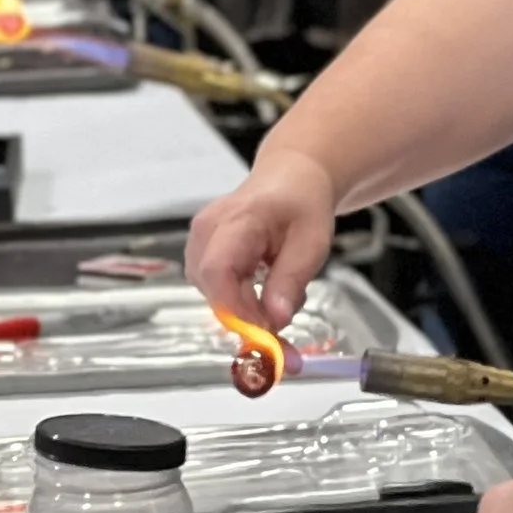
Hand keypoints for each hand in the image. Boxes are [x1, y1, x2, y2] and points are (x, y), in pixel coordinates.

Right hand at [187, 145, 336, 333]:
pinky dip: (241, 300)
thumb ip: (291, 280)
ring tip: (281, 299)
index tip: (267, 334)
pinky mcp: (203, 252)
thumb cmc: (303, 204)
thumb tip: (275, 321)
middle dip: (247, 317)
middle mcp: (208, 229)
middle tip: (283, 333)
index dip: (236, 309)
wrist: (291, 178)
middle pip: (213, 288)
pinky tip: (266, 291)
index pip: (218, 270)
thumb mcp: (312, 242)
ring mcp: (200, 240)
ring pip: (213, 293)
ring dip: (246, 309)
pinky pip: (216, 288)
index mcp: (238, 218)